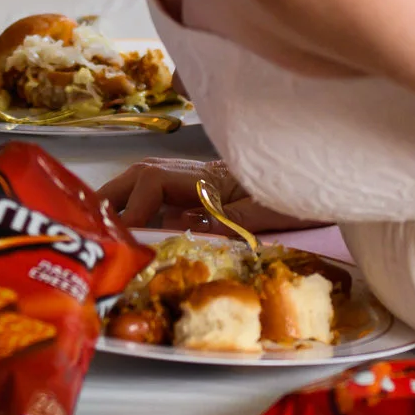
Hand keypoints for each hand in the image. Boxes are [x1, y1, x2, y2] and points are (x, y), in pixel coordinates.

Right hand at [96, 158, 326, 234]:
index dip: (134, 209)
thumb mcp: (270, 210)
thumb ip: (232, 220)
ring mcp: (202, 184)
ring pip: (149, 185)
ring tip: (104, 233)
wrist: (326, 177)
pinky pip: (167, 201)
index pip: (154, 183)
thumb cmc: (303, 189)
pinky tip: (141, 239)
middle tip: (89, 226)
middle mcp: (199, 175)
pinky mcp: (208, 197)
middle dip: (112, 198)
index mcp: (209, 176)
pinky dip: (147, 214)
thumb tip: (194, 236)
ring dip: (125, 204)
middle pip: (141, 175)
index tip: (123, 237)